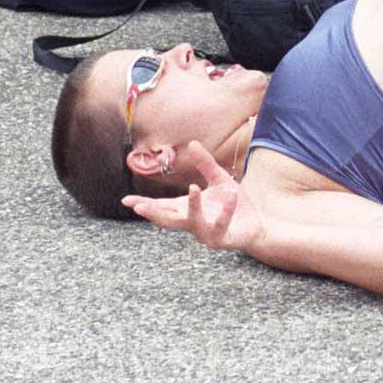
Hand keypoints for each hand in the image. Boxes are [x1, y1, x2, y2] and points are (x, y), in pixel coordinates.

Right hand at [123, 141, 262, 250]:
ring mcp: (206, 233)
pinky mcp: (223, 239)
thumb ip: (205, 164)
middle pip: (168, 219)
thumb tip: (192, 143)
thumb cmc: (233, 204)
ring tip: (192, 188)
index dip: (144, 204)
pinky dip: (225, 210)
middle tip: (138, 207)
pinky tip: (231, 195)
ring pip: (193, 223)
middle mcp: (192, 224)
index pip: (161, 206)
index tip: (126, 200)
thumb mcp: (219, 179)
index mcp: (186, 210)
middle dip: (154, 213)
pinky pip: (222, 225)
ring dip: (193, 207)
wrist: (256, 224)